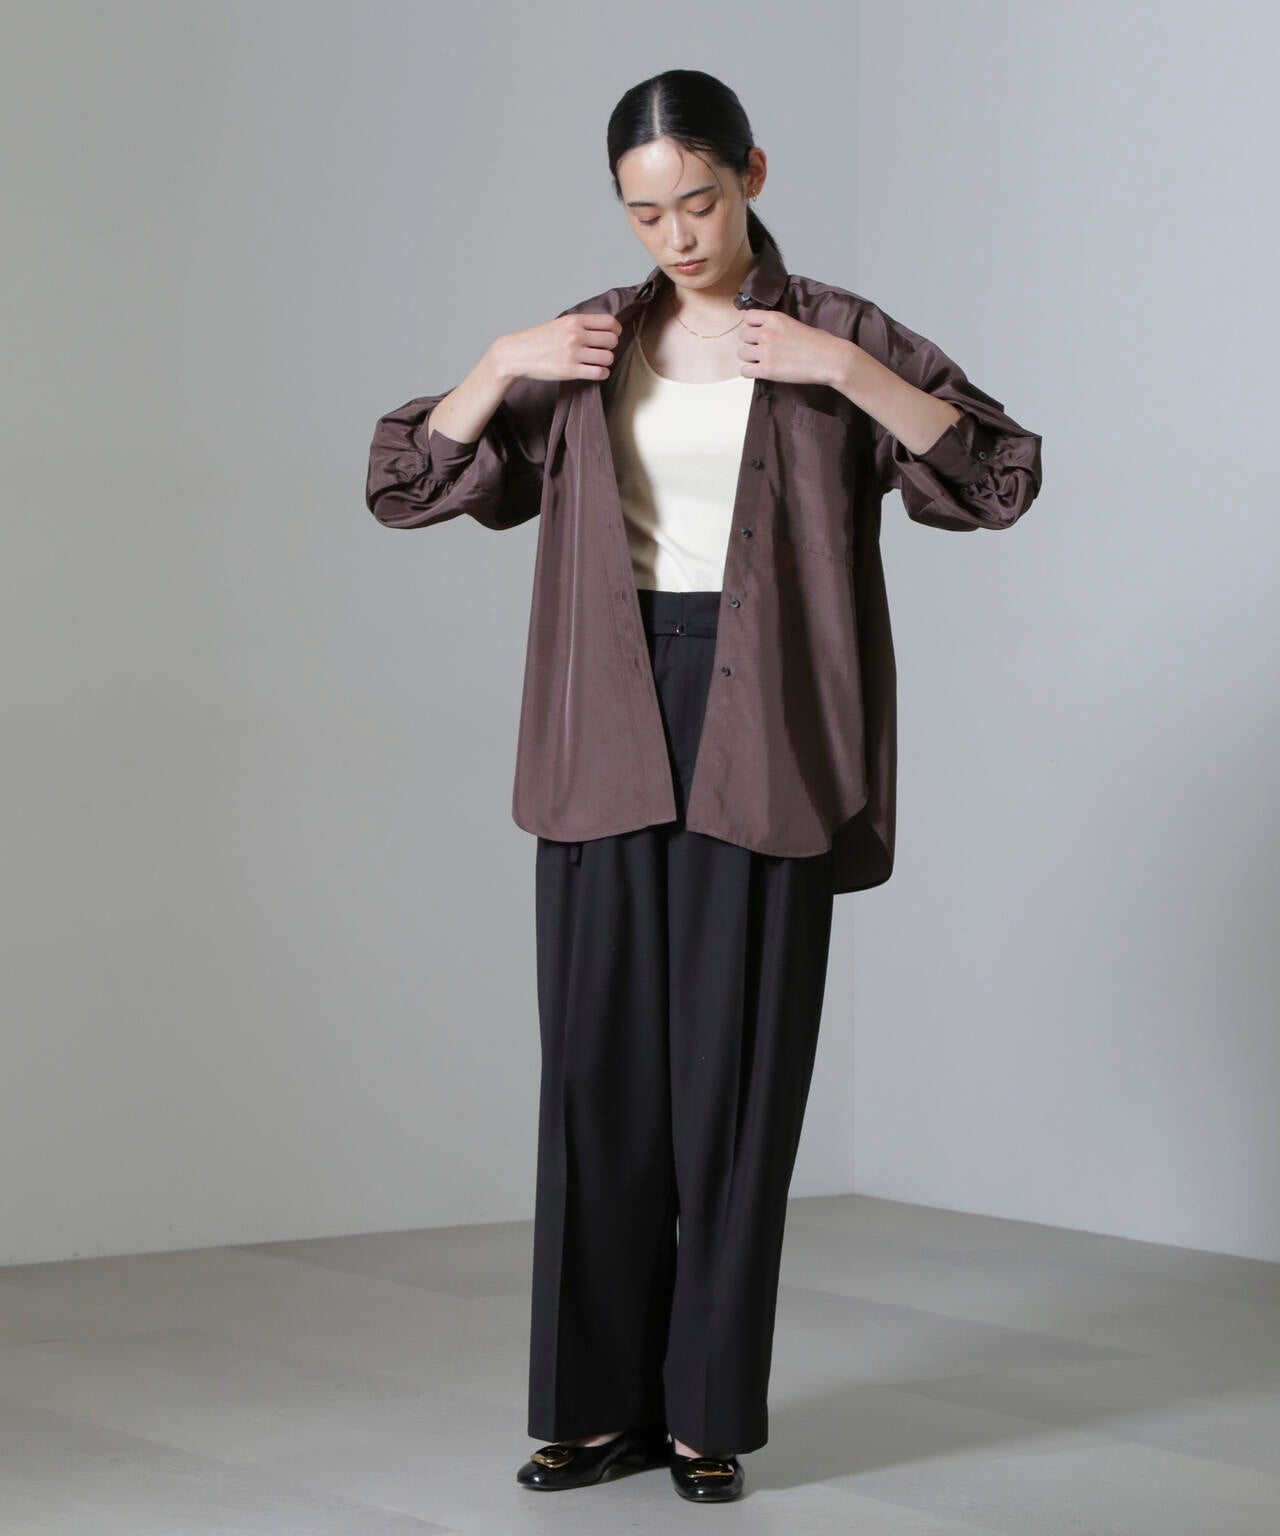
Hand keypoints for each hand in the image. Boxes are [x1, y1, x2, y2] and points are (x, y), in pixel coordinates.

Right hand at [490, 313, 623, 385]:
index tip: (613, 335)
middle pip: (612, 340)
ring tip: (598, 362)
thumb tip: (602, 328)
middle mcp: (575, 335)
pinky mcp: (571, 371)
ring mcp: (573, 353)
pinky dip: (602, 373)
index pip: (609, 322)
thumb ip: (579, 325)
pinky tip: (597, 372)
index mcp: (574, 321)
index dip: (615, 330)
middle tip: (603, 350)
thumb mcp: (559, 323)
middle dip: (611, 346)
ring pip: (608, 357)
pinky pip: (599, 372)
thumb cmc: (537, 340)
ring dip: (607, 361)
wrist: (516, 354)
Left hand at [738, 310, 849, 388]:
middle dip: (751, 342)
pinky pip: (744, 370)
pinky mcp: (767, 370)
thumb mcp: (795, 324)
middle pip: (742, 335)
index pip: (748, 317)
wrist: (831, 359)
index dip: (752, 325)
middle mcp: (767, 333)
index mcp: (775, 318)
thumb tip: (765, 331)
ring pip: (741, 353)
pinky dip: (750, 372)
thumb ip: (777, 326)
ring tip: (763, 361)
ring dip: (750, 358)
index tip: (758, 332)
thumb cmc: (820, 343)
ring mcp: (766, 351)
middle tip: (763, 349)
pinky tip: (761, 371)